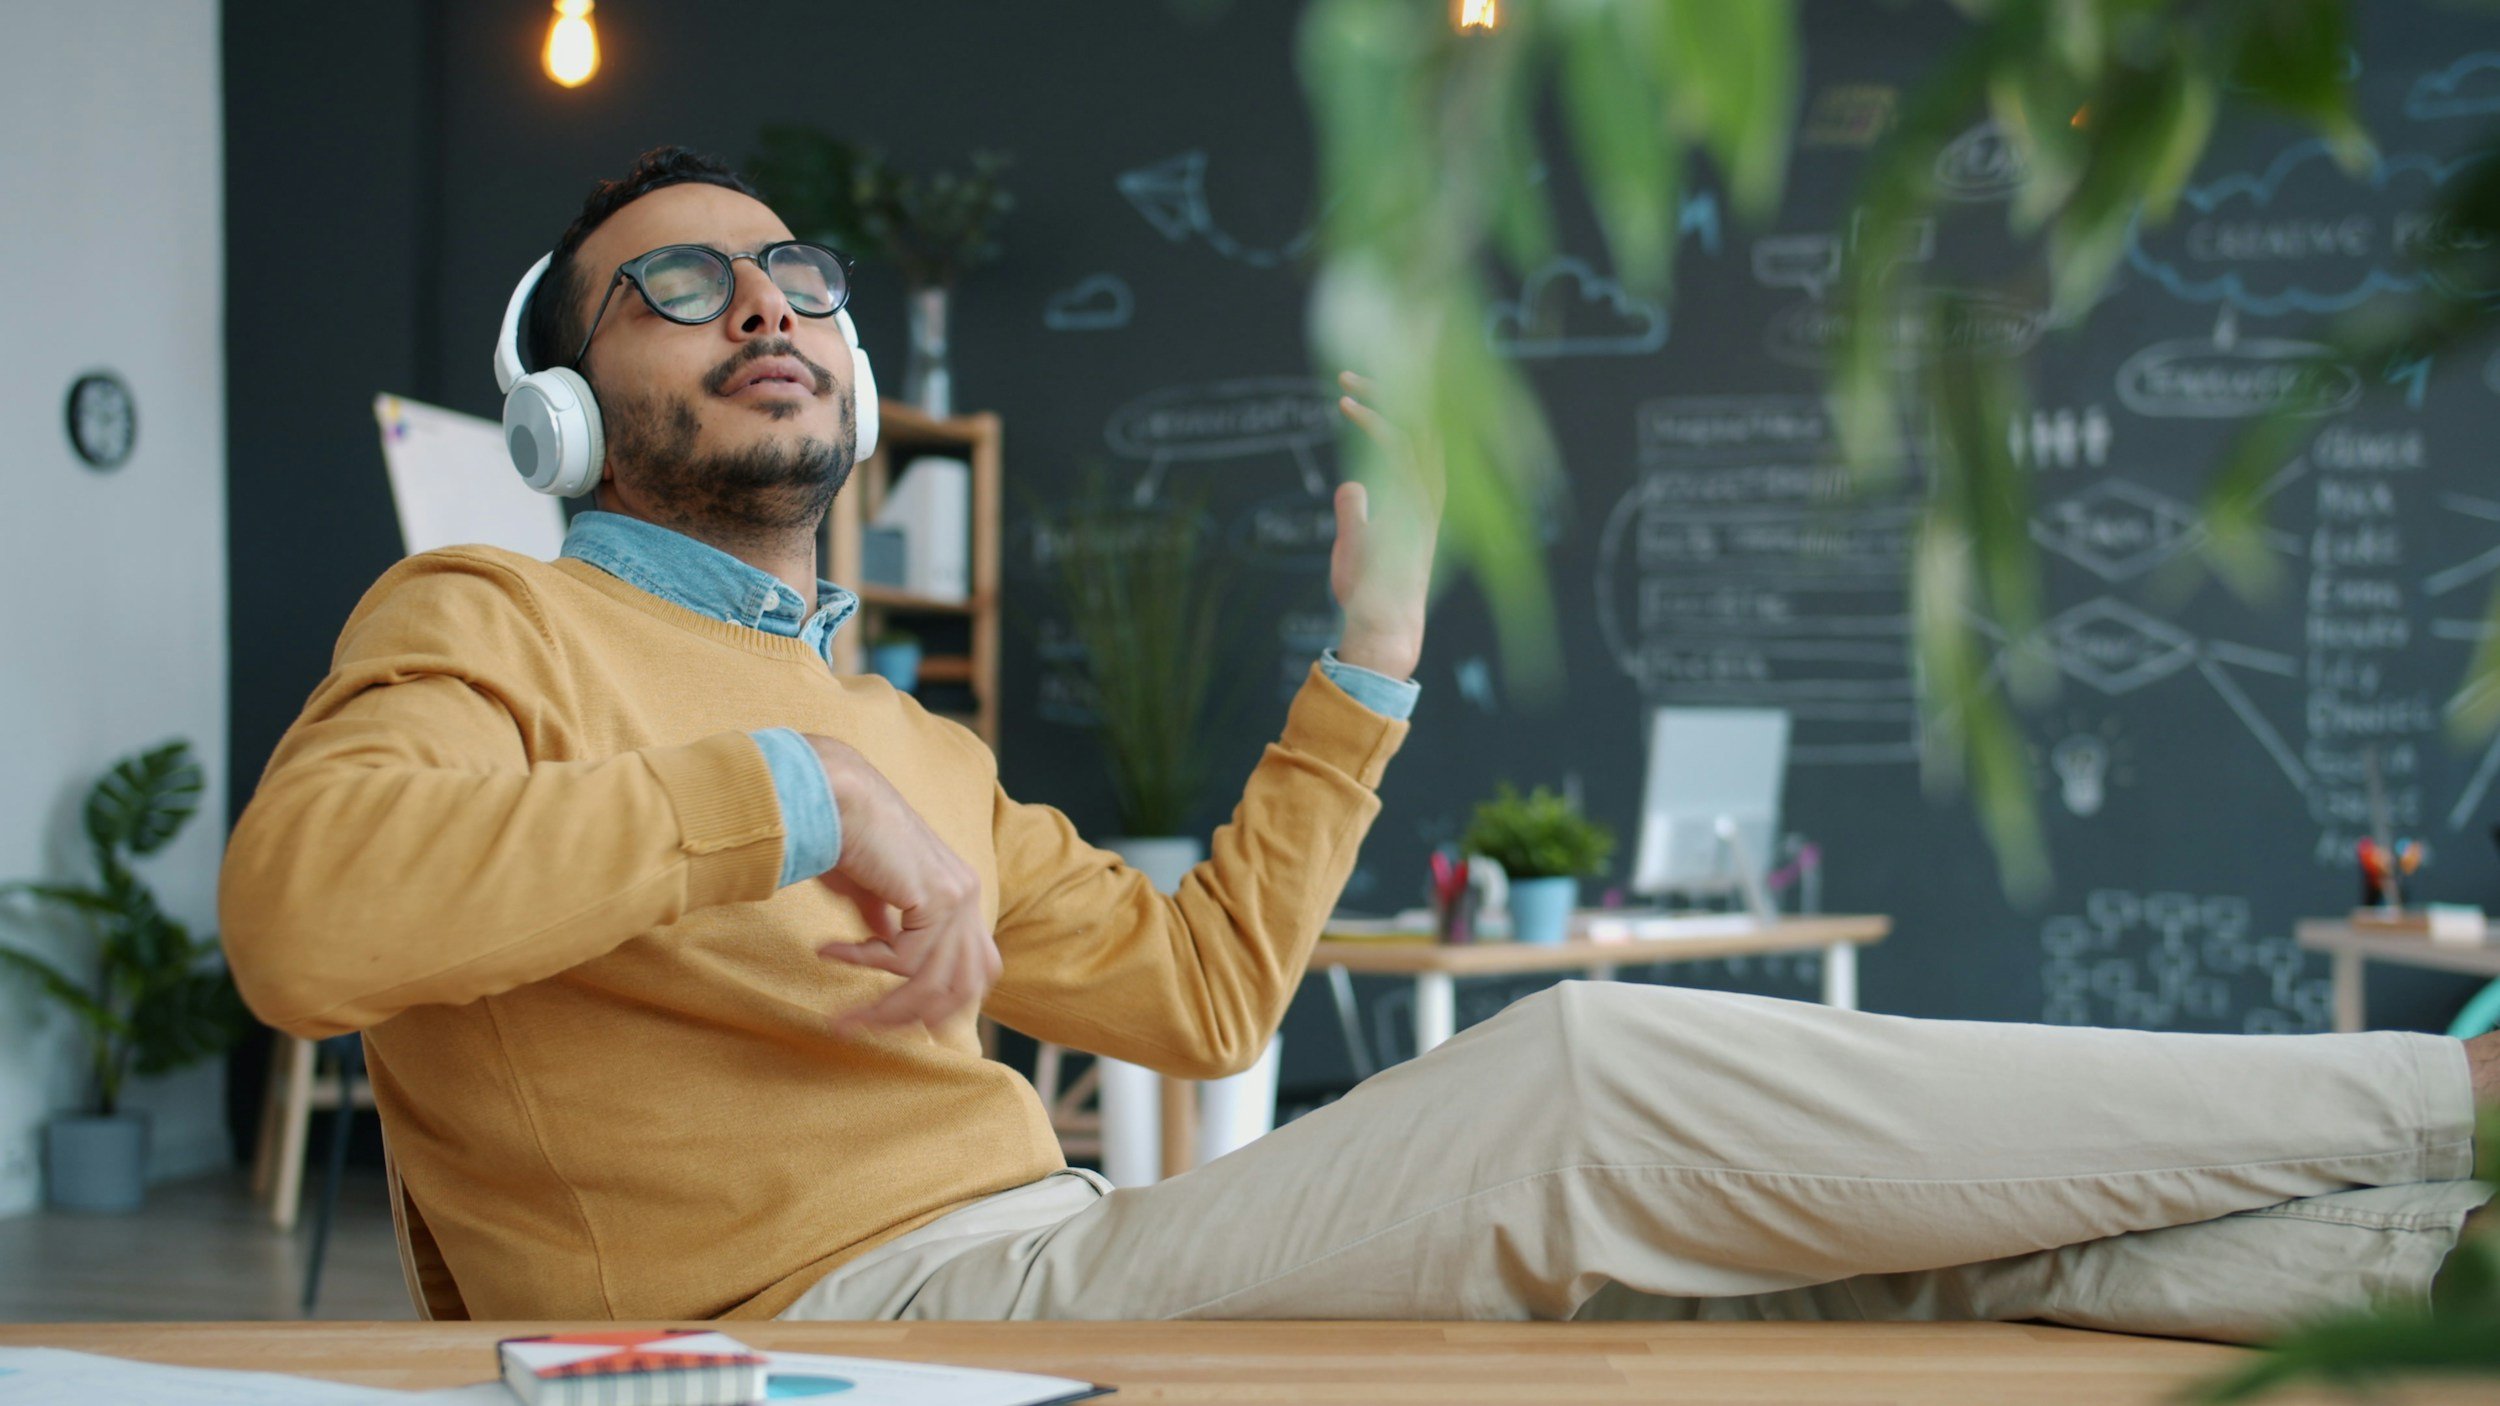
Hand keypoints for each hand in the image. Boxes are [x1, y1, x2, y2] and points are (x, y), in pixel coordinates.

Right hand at [802, 735, 1001, 1036]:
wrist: (833, 794)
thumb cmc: (844, 833)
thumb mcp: (870, 891)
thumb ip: (886, 921)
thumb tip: (885, 947)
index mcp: (960, 890)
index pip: (974, 969)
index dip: (941, 1004)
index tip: (891, 1020)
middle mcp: (968, 894)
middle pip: (963, 986)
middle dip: (913, 1018)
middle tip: (863, 1027)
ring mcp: (959, 895)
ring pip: (934, 983)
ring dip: (884, 1007)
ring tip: (843, 1016)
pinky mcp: (938, 896)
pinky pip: (906, 961)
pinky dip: (864, 964)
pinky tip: (829, 951)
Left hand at [1330, 370, 1443, 679]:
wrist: (1383, 630)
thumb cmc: (1369, 593)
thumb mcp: (1357, 542)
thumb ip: (1357, 510)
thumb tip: (1353, 485)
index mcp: (1424, 498)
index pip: (1421, 436)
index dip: (1399, 403)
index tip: (1360, 385)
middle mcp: (1430, 494)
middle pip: (1427, 421)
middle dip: (1404, 383)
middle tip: (1363, 364)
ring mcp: (1424, 500)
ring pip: (1416, 428)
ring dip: (1383, 397)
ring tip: (1347, 380)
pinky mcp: (1411, 507)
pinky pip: (1400, 451)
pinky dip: (1377, 423)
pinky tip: (1350, 406)